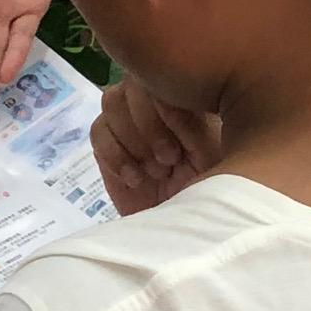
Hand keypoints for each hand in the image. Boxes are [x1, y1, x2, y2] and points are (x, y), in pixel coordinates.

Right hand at [92, 83, 219, 213]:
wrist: (182, 231)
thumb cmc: (210, 193)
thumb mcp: (213, 158)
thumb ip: (197, 126)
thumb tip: (173, 101)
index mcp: (189, 98)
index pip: (167, 79)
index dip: (171, 111)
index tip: (185, 150)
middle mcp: (155, 103)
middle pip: (135, 83)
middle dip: (151, 126)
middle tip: (170, 161)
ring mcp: (128, 122)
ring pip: (112, 100)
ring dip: (133, 138)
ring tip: (156, 170)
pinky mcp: (108, 146)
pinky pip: (98, 131)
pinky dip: (115, 155)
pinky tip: (137, 179)